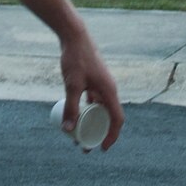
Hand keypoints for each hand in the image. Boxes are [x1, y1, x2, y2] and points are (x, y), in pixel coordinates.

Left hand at [58, 29, 124, 151]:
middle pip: (109, 117)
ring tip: (80, 134)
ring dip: (93, 123)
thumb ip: (71, 107)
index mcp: (109, 92)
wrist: (75, 37)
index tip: (103, 148)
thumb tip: (68, 130)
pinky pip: (94, 101)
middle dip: (99, 134)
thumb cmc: (76, 59)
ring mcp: (102, 85)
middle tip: (86, 146)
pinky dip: (89, 111)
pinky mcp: (94, 81)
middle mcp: (109, 90)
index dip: (112, 136)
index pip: (117, 119)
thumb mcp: (72, 86)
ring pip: (101, 109)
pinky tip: (78, 116)